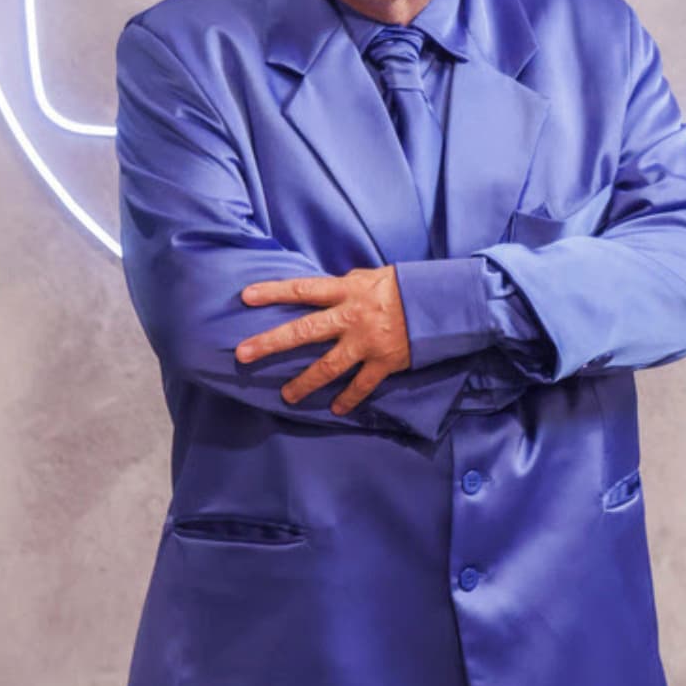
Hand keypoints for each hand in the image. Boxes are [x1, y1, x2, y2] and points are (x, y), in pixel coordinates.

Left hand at [235, 267, 411, 413]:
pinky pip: (361, 386)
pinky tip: (335, 409)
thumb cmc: (405, 286)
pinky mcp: (384, 363)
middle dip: (270, 343)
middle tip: (242, 353)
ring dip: (304, 383)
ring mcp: (366, 343)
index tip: (245, 297)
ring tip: (287, 396)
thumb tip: (324, 290)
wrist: (442, 304)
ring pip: (327, 367)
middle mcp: (351, 317)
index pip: (302, 289)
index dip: (273, 292)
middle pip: (303, 331)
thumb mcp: (372, 276)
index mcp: (346, 291)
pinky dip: (348, 399)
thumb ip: (346, 285)